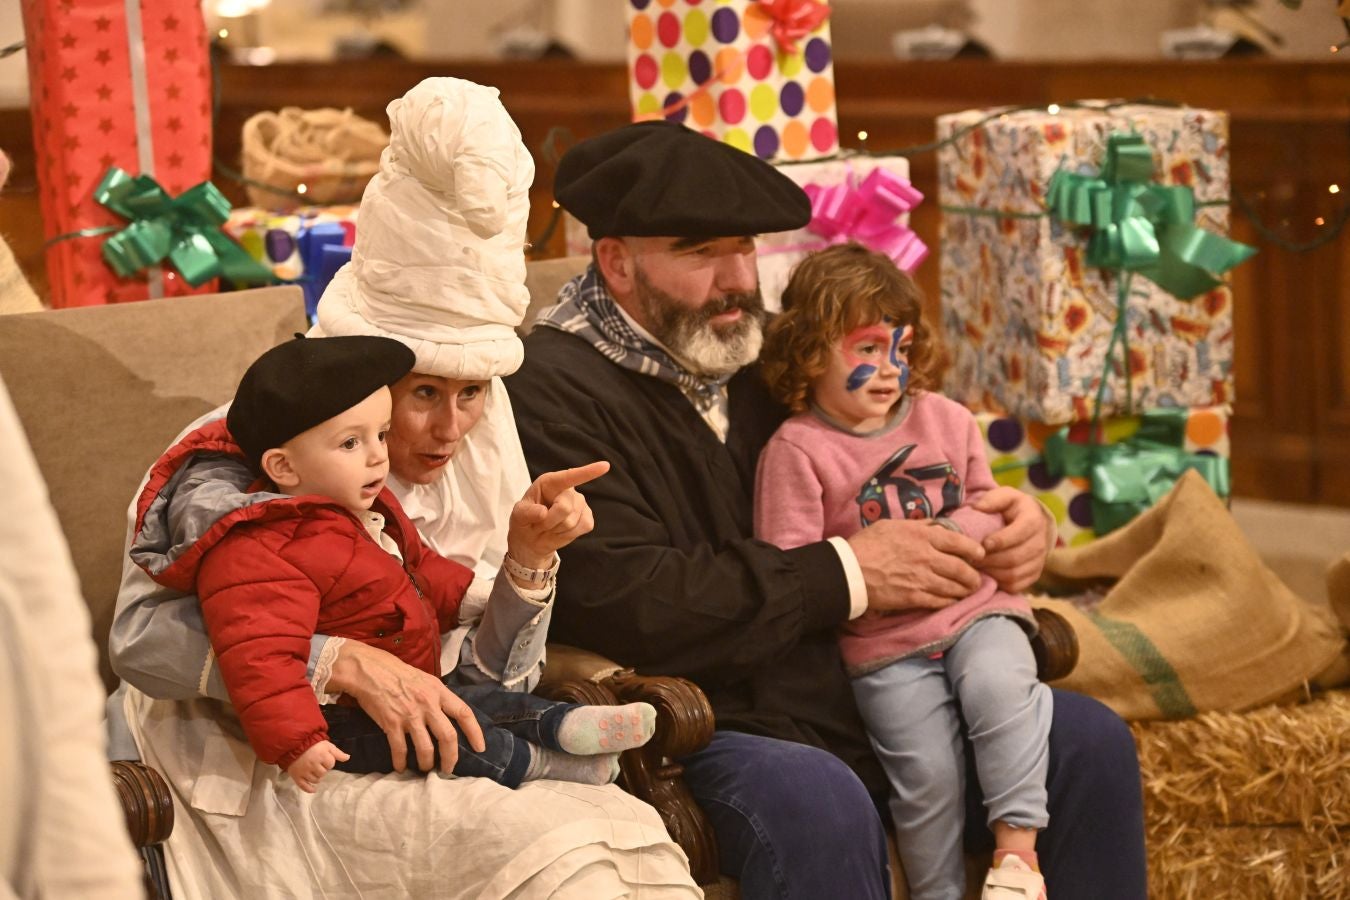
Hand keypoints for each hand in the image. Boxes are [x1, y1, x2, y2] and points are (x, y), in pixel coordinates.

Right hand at [286, 740, 349, 792]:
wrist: (294, 745)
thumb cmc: (313, 744)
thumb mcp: (327, 745)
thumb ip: (337, 753)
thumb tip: (348, 758)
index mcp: (322, 756)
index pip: (331, 764)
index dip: (329, 762)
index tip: (324, 759)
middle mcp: (313, 765)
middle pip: (323, 773)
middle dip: (322, 769)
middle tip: (318, 765)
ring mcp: (304, 771)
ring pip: (315, 780)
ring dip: (317, 777)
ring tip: (314, 772)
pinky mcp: (296, 776)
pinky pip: (303, 786)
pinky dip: (309, 789)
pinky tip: (313, 790)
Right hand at [326, 641, 485, 772]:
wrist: (370, 670)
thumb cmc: (398, 673)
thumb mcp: (425, 679)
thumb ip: (438, 697)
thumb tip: (448, 715)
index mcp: (439, 691)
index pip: (464, 713)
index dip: (475, 733)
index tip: (480, 748)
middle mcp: (428, 704)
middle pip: (448, 737)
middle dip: (451, 757)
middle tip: (449, 768)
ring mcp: (410, 715)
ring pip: (426, 748)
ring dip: (427, 763)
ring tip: (426, 768)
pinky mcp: (391, 724)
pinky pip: (400, 750)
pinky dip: (401, 762)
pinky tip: (400, 768)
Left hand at [507, 461, 609, 571]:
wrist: (532, 540)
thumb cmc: (524, 522)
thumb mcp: (518, 516)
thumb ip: (527, 513)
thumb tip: (543, 512)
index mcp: (550, 482)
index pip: (569, 477)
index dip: (588, 472)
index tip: (605, 466)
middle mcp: (568, 490)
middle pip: (564, 507)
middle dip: (550, 521)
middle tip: (540, 524)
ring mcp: (580, 504)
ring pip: (573, 520)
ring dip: (557, 529)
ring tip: (549, 527)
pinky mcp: (587, 518)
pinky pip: (583, 527)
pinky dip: (568, 534)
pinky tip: (560, 531)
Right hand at [848, 519, 983, 613]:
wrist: (848, 570)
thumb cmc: (867, 544)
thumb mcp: (892, 525)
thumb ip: (918, 526)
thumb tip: (937, 526)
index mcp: (922, 536)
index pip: (958, 542)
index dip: (974, 550)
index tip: (980, 554)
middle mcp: (926, 557)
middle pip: (961, 568)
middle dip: (973, 576)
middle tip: (976, 578)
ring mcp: (921, 579)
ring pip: (954, 587)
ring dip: (964, 590)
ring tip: (967, 591)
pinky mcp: (913, 597)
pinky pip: (940, 602)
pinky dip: (950, 602)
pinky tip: (952, 601)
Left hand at [972, 487, 1052, 592]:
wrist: (1030, 524)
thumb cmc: (1012, 509)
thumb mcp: (1005, 497)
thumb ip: (992, 499)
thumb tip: (978, 508)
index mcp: (1034, 520)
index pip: (1019, 533)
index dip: (1000, 540)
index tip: (983, 543)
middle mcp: (1041, 542)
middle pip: (1014, 557)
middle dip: (990, 559)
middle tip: (971, 558)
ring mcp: (1039, 561)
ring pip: (1014, 574)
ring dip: (991, 571)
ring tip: (975, 566)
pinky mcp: (1034, 576)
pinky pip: (1015, 585)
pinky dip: (998, 582)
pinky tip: (985, 574)